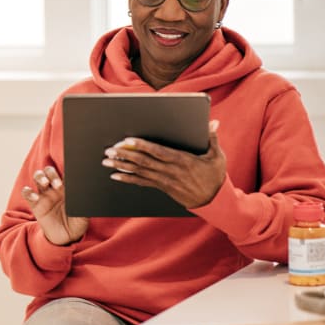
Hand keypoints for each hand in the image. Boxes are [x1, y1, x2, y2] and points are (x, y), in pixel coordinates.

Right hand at [21, 166, 88, 245]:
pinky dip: (28, 192)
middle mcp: (55, 188)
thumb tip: (84, 196)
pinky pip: (27, 192)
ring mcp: (44, 195)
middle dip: (51, 174)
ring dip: (40, 176)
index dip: (65, 171)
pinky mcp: (35, 204)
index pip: (64, 173)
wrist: (66, 237)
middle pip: (49, 171)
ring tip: (45, 183)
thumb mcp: (83, 216)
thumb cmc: (77, 223)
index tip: (68, 176)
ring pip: (38, 176)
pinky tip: (35, 197)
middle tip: (58, 184)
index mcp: (67, 188)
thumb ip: (83, 205)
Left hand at [101, 120, 225, 208]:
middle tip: (109, 150)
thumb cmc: (215, 177)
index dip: (142, 146)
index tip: (128, 140)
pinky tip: (116, 175)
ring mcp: (165, 180)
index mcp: (182, 160)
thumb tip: (213, 122)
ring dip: (121, 166)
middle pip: (143, 161)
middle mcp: (170, 171)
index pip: (158, 151)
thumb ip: (212, 138)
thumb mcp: (217, 156)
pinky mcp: (162, 187)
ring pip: (139, 172)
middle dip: (124, 155)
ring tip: (107, 161)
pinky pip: (142, 182)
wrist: (214, 202)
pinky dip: (128, 178)